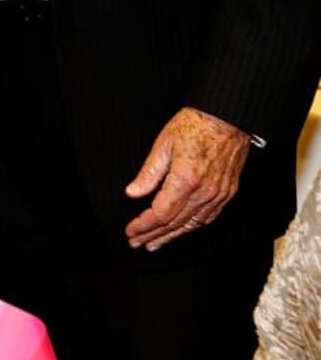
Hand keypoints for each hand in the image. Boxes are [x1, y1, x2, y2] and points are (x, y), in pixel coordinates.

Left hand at [125, 107, 251, 251]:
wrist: (228, 116)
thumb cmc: (194, 125)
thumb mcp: (163, 145)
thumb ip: (148, 173)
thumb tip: (132, 193)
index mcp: (185, 180)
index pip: (160, 214)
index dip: (143, 225)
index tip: (130, 231)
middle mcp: (204, 192)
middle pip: (174, 223)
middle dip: (153, 235)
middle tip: (137, 243)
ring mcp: (219, 194)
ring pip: (192, 224)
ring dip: (172, 236)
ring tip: (155, 243)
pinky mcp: (228, 191)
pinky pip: (209, 217)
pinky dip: (192, 226)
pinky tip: (182, 230)